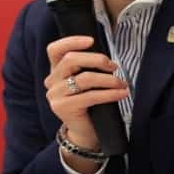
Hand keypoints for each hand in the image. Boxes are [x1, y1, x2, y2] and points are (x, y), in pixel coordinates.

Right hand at [44, 36, 128, 170]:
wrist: (84, 132)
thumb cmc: (89, 104)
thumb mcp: (85, 82)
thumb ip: (86, 68)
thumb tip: (106, 57)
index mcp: (55, 71)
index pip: (55, 50)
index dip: (71, 41)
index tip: (91, 40)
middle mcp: (51, 81)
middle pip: (70, 60)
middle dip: (96, 59)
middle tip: (114, 66)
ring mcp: (55, 95)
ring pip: (84, 79)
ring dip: (108, 79)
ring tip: (122, 83)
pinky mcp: (64, 108)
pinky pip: (90, 96)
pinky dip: (109, 93)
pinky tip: (121, 93)